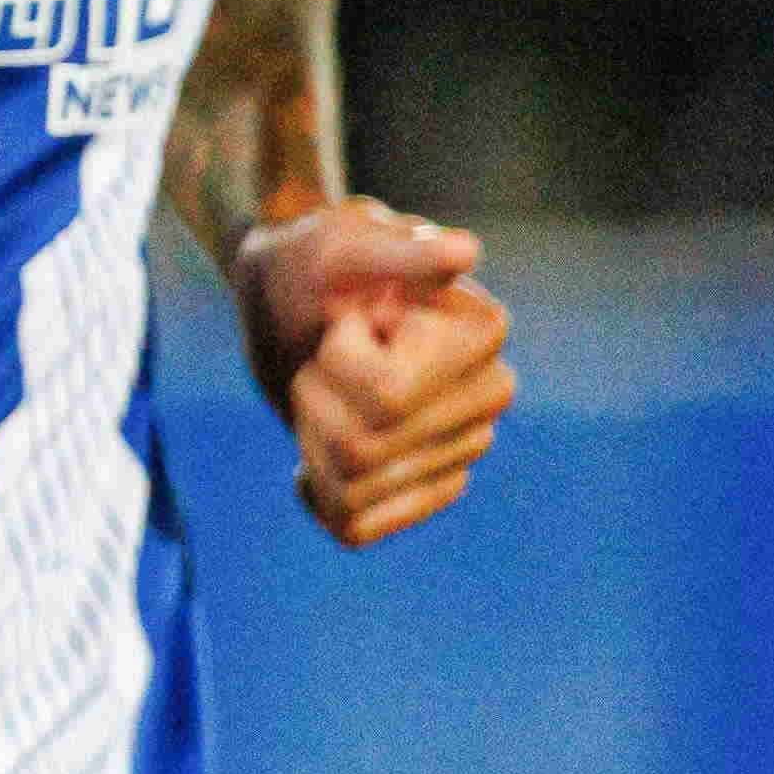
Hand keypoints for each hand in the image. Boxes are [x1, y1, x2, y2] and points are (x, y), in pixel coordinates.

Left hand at [235, 197, 513, 547]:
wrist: (286, 295)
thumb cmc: (313, 262)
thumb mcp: (339, 245)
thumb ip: (397, 256)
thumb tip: (463, 252)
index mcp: (483, 334)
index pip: (386, 399)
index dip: (337, 362)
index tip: (342, 322)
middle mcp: (487, 395)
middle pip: (363, 451)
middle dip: (313, 400)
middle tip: (321, 356)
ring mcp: (463, 445)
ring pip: (353, 491)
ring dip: (310, 439)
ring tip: (323, 392)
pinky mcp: (427, 485)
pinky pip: (359, 527)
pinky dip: (318, 497)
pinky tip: (312, 459)